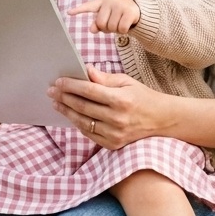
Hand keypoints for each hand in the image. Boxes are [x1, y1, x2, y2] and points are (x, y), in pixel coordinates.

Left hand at [47, 65, 167, 148]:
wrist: (163, 120)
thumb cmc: (143, 97)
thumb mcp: (126, 82)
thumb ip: (104, 78)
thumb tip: (85, 71)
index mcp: (121, 100)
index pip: (89, 91)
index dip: (71, 86)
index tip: (58, 81)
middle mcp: (117, 119)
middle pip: (82, 107)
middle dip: (64, 97)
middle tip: (51, 91)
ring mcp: (114, 134)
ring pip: (82, 122)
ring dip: (67, 111)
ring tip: (56, 103)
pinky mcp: (113, 144)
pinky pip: (89, 133)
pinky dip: (77, 123)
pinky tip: (70, 114)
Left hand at [67, 0, 139, 33]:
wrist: (137, 8)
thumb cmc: (118, 14)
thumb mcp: (107, 17)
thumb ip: (98, 23)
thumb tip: (92, 30)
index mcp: (102, 2)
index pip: (89, 6)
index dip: (79, 10)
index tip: (69, 12)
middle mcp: (109, 1)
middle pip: (101, 23)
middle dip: (106, 28)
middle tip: (113, 24)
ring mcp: (120, 5)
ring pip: (112, 28)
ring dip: (116, 30)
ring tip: (120, 22)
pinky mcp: (129, 11)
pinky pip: (121, 29)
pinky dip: (123, 31)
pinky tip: (127, 25)